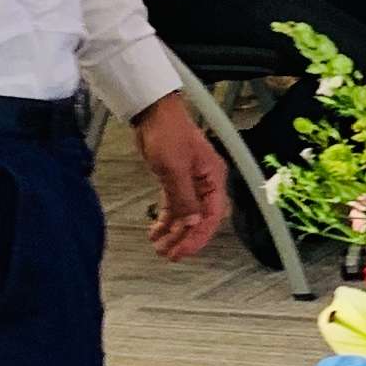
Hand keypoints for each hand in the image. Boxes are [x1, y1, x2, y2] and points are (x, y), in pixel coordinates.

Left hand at [133, 94, 229, 260]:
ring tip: (159, 247)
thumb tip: (193, 222)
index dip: (199, 236)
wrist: (151, 111)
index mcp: (213, 178)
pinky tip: (155, 231)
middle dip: (184, 237)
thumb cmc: (167, 133)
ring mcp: (190, 182)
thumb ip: (185, 198)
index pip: (212, 215)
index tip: (183, 251)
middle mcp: (205, 182)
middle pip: (199, 218)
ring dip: (173, 232)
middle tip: (169, 255)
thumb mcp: (175, 168)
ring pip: (185, 214)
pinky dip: (165, 219)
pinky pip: (173, 205)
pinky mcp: (175, 179)